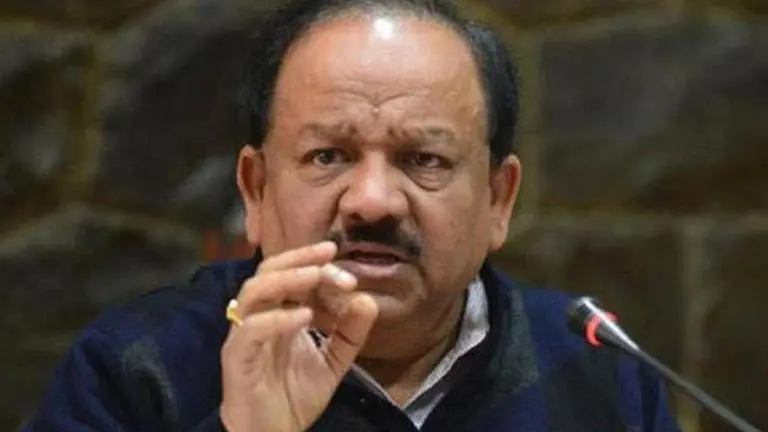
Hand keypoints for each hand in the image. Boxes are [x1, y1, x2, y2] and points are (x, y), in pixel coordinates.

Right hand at [219, 241, 378, 431]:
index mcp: (278, 312)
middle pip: (269, 270)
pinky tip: (306, 316)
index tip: (341, 258)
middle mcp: (258, 316)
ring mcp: (244, 335)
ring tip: (317, 276)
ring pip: (254, 291)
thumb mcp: (333, 362)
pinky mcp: (236, 357)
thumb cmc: (294, 397)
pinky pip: (251, 329)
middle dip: (301, 260)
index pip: (289, 271)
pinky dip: (278, 318)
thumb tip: (368, 300)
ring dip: (287, 278)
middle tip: (331, 258)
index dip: (313, 261)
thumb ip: (350, 333)